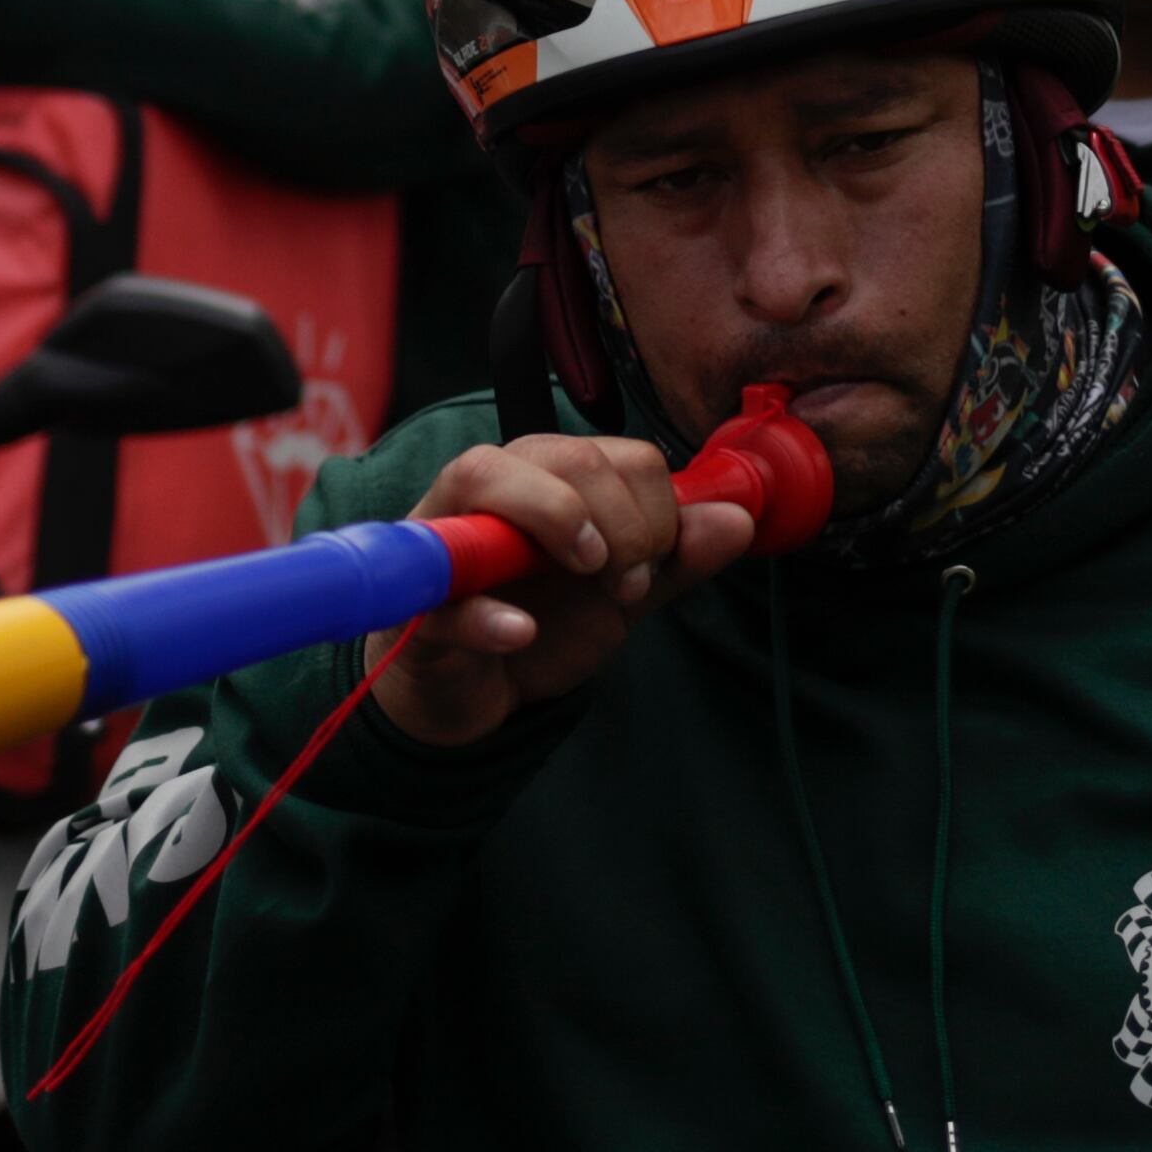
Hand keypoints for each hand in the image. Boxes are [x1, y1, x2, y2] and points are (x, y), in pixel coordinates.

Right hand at [372, 435, 758, 749]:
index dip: (654, 509)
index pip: (618, 455)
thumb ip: (675, 558)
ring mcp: (442, 537)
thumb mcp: (621, 594)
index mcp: (548, 478)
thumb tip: (739, 518)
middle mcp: (491, 487)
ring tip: (588, 575)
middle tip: (624, 584)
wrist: (474, 696)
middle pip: (564, 454)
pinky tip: (520, 631)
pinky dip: (486, 610)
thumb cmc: (540, 624)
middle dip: (621, 522)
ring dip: (555, 519)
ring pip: (483, 477)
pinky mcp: (412, 601)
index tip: (651, 568)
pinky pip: (440, 586)